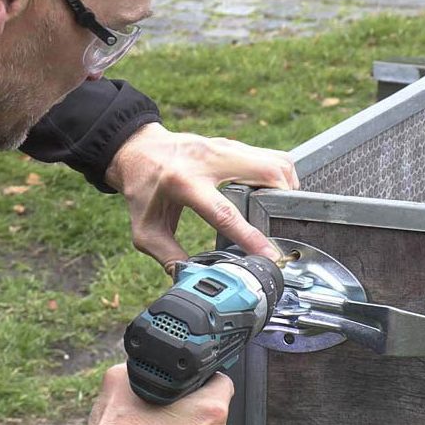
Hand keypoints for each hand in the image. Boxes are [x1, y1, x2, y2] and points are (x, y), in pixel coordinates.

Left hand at [105, 123, 298, 270]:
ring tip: (282, 212)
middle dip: (283, 201)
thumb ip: (168, 257)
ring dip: (287, 188)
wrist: (138, 149)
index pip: (224, 213)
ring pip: (274, 160)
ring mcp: (223, 147)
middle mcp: (208, 160)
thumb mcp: (145, 230)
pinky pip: (270, 156)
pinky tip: (274, 194)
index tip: (271, 256)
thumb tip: (192, 280)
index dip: (250, 237)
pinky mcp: (233, 144)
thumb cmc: (142, 189)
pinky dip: (280, 175)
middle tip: (284, 227)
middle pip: (265, 173)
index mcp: (183, 183)